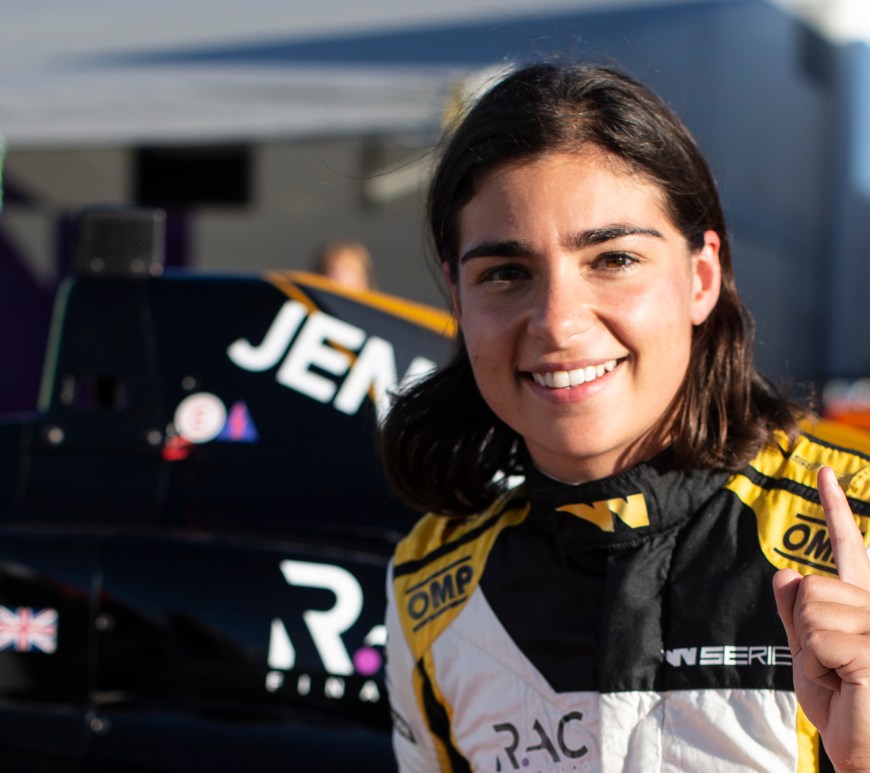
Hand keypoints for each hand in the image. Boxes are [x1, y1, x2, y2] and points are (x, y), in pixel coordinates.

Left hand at [773, 466, 869, 770]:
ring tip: (844, 680)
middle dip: (805, 633)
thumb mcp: (810, 659)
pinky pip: (814, 636)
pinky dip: (817, 667)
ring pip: (809, 607)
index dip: (835, 510)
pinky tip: (849, 687)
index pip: (850, 550)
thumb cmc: (847, 713)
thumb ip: (799, 615)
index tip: (824, 473)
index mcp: (866, 608)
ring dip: (811, 652)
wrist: (868, 757)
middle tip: (835, 672)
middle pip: (808, 586)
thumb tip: (786, 572)